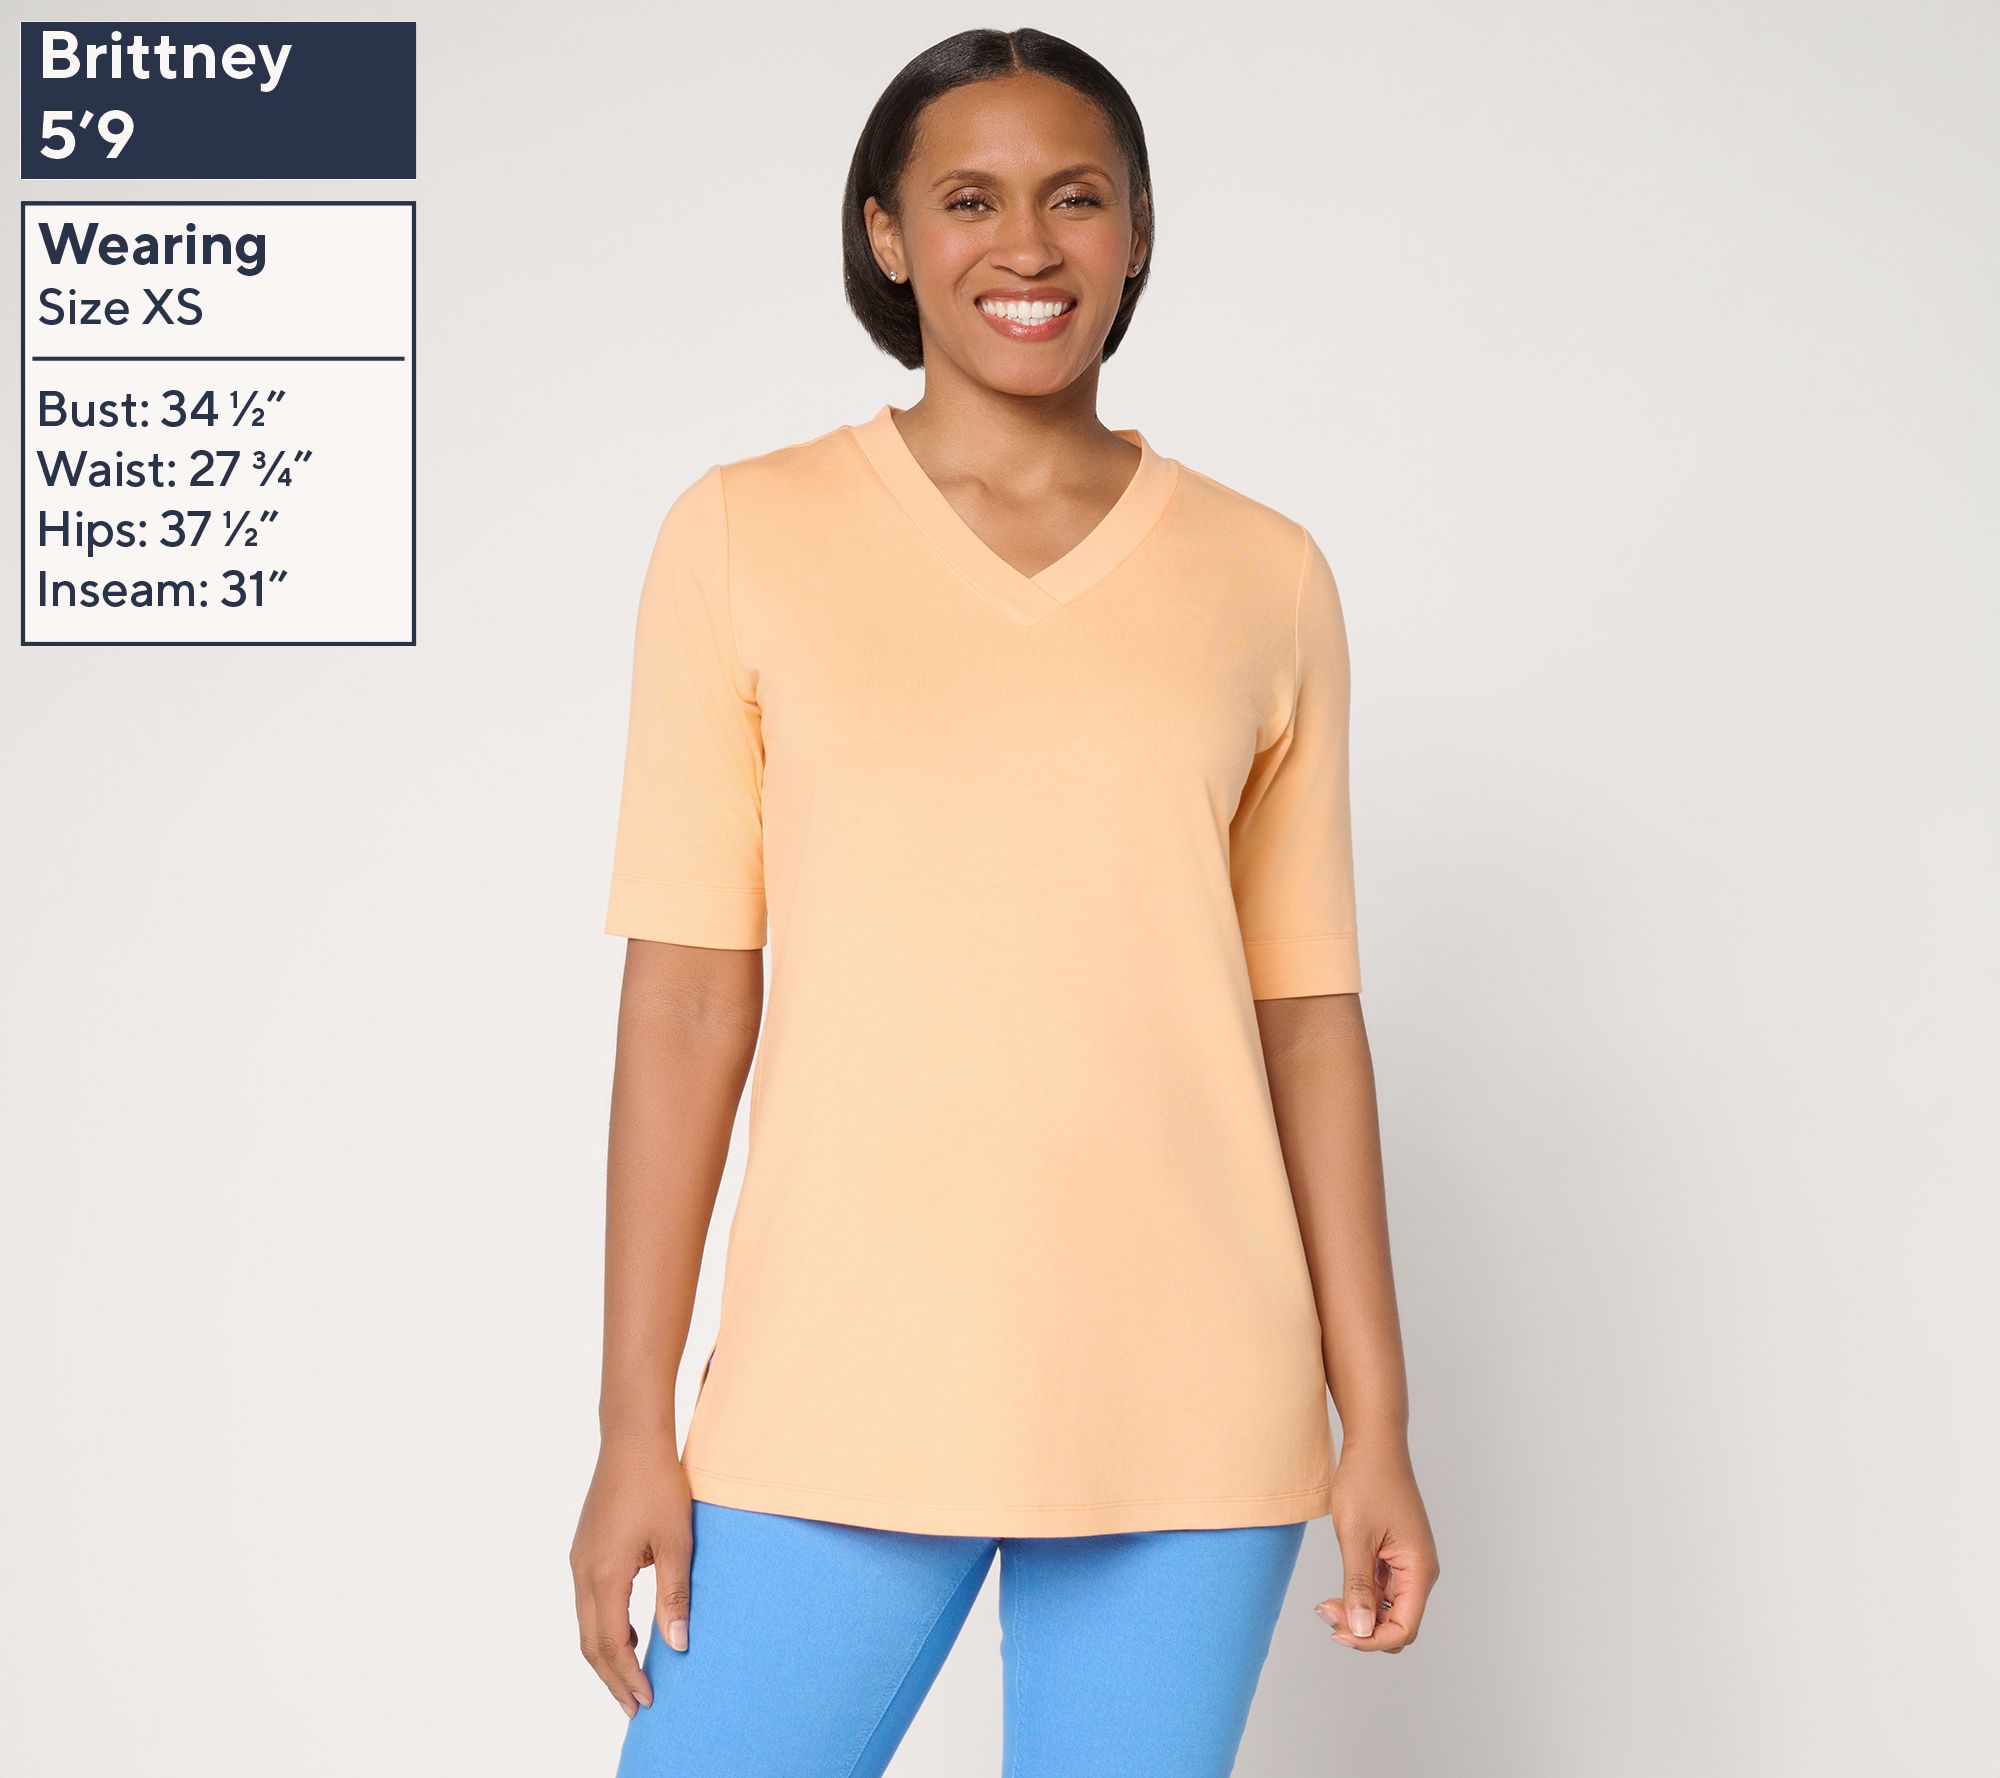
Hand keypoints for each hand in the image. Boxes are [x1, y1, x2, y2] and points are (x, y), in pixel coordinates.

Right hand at [569, 1430, 693, 1715]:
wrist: (632, 1438)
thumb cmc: (659, 1484)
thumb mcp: (676, 1542)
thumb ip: (675, 1596)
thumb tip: (677, 1646)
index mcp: (604, 1574)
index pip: (610, 1644)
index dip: (627, 1677)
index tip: (646, 1701)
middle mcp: (583, 1571)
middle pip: (590, 1642)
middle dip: (611, 1678)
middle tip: (634, 1706)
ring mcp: (579, 1559)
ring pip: (586, 1623)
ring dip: (606, 1654)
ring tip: (630, 1678)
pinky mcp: (584, 1548)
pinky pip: (588, 1602)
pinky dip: (603, 1627)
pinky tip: (626, 1633)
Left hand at [1314, 1436, 1439, 1652]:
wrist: (1372, 1444)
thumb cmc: (1367, 1482)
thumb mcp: (1356, 1537)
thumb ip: (1359, 1587)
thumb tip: (1362, 1631)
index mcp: (1419, 1569)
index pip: (1405, 1628)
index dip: (1372, 1640)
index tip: (1338, 1632)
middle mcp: (1419, 1571)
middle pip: (1397, 1624)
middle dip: (1363, 1629)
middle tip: (1326, 1613)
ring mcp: (1408, 1563)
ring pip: (1387, 1609)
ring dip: (1359, 1613)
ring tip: (1325, 1603)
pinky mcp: (1395, 1555)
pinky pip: (1382, 1590)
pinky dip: (1360, 1595)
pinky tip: (1336, 1591)